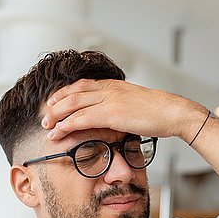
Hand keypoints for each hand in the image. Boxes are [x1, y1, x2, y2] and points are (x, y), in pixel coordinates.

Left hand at [40, 79, 206, 142]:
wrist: (173, 112)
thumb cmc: (159, 112)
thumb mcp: (136, 104)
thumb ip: (122, 107)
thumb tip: (116, 118)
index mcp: (114, 85)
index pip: (81, 85)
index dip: (64, 93)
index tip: (53, 102)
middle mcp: (108, 89)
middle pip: (72, 93)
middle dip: (55, 105)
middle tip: (45, 116)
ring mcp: (109, 100)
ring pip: (72, 104)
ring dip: (56, 116)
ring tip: (46, 127)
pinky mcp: (111, 114)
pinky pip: (82, 118)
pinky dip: (66, 125)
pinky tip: (58, 132)